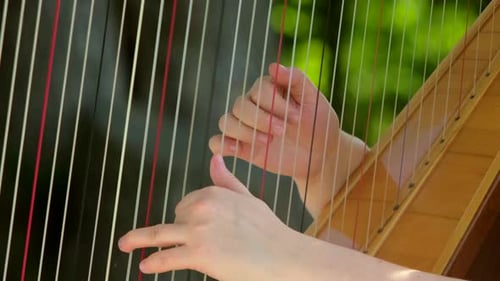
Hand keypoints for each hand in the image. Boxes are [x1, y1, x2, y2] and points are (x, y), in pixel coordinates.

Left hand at [118, 155, 302, 280]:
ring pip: (159, 235)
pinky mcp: (198, 254)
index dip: (189, 219)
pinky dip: (153, 262)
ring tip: (124, 245)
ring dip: (137, 240)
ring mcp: (198, 231)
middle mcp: (202, 207)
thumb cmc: (268, 230)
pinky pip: (167, 258)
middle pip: (175, 220)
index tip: (195, 229)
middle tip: (203, 244)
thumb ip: (226, 180)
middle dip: (180, 232)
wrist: (283, 255)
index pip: (186, 204)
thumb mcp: (247, 198)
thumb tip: (214, 157)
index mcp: (213, 192)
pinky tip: (144, 266)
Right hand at [209, 64, 366, 216]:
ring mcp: (245, 126)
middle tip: (283, 131)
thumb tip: (273, 66)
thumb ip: (296, 79)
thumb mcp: (314, 99)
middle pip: (240, 105)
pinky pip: (218, 142)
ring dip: (245, 132)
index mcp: (269, 89)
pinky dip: (222, 144)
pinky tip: (237, 149)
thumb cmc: (318, 123)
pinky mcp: (242, 147)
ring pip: (227, 122)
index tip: (297, 117)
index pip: (259, 90)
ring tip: (269, 142)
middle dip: (261, 119)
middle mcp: (253, 105)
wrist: (321, 154)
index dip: (276, 104)